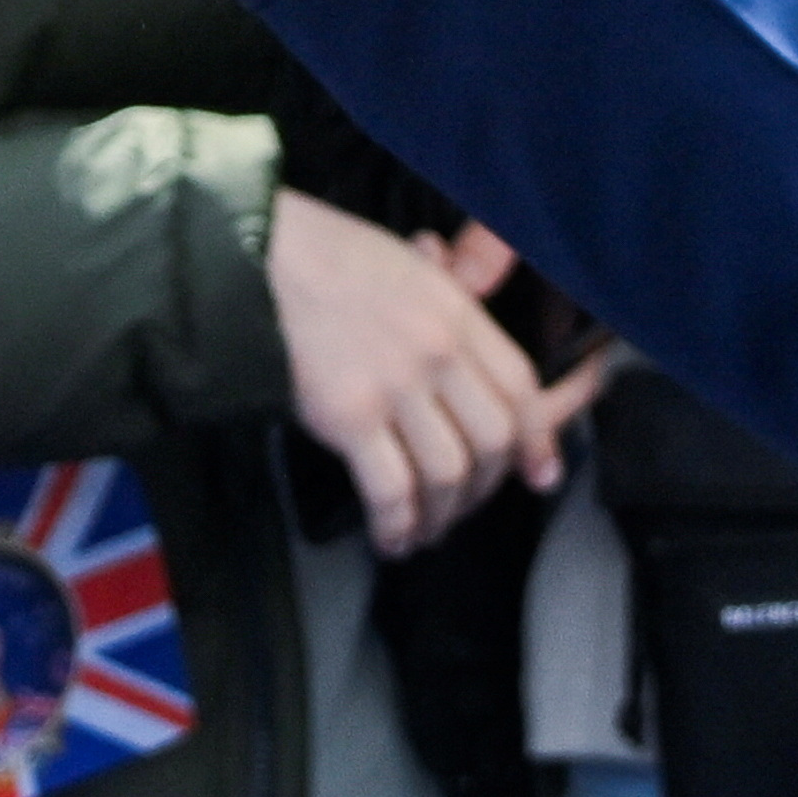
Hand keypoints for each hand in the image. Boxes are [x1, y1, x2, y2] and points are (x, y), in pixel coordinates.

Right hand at [268, 194, 603, 555]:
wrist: (257, 258)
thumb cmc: (326, 259)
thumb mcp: (409, 266)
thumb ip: (449, 304)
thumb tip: (473, 338)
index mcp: (457, 311)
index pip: (521, 387)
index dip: (538, 439)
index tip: (540, 472)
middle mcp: (437, 350)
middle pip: (492, 440)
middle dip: (484, 487)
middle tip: (464, 504)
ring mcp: (394, 385)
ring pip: (447, 473)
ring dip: (441, 516)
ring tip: (425, 530)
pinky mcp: (349, 416)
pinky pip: (392, 489)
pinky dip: (397, 525)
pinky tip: (391, 538)